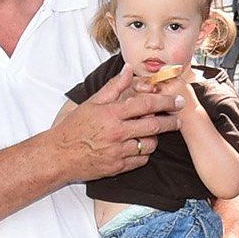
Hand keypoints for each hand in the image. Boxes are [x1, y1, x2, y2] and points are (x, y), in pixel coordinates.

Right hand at [52, 71, 181, 180]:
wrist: (60, 155)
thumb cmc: (74, 127)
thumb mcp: (92, 103)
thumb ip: (114, 87)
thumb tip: (129, 69)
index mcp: (111, 114)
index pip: (146, 104)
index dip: (165, 102)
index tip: (177, 101)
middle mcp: (117, 133)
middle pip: (154, 126)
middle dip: (171, 122)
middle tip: (179, 119)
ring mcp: (118, 152)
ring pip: (149, 145)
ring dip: (155, 138)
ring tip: (154, 133)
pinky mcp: (118, 167)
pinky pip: (140, 160)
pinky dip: (144, 153)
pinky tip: (141, 146)